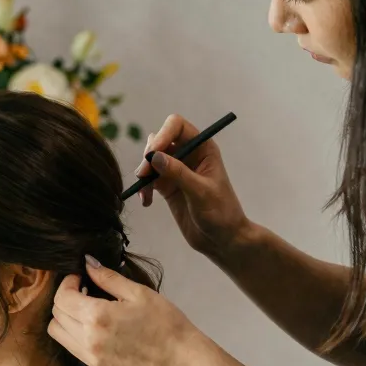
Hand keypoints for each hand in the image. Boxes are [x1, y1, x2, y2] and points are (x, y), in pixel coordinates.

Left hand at [49, 259, 201, 365]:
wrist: (180, 360)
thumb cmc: (165, 323)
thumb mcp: (138, 293)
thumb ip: (108, 277)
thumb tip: (87, 263)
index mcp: (97, 316)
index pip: (62, 297)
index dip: (67, 282)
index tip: (81, 277)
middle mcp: (88, 339)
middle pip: (56, 315)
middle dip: (65, 298)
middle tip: (84, 290)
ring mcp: (90, 357)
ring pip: (57, 333)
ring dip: (65, 317)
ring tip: (87, 308)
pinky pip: (70, 347)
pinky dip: (73, 333)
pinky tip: (93, 325)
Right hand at [134, 113, 248, 260]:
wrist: (222, 240)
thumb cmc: (221, 214)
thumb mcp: (201, 192)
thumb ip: (178, 173)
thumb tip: (154, 156)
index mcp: (203, 148)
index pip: (177, 126)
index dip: (163, 134)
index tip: (152, 154)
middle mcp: (189, 154)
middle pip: (160, 140)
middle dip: (149, 156)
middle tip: (144, 175)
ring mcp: (177, 170)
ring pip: (151, 159)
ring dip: (144, 172)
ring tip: (145, 193)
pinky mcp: (168, 186)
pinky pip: (149, 178)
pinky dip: (144, 187)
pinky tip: (146, 201)